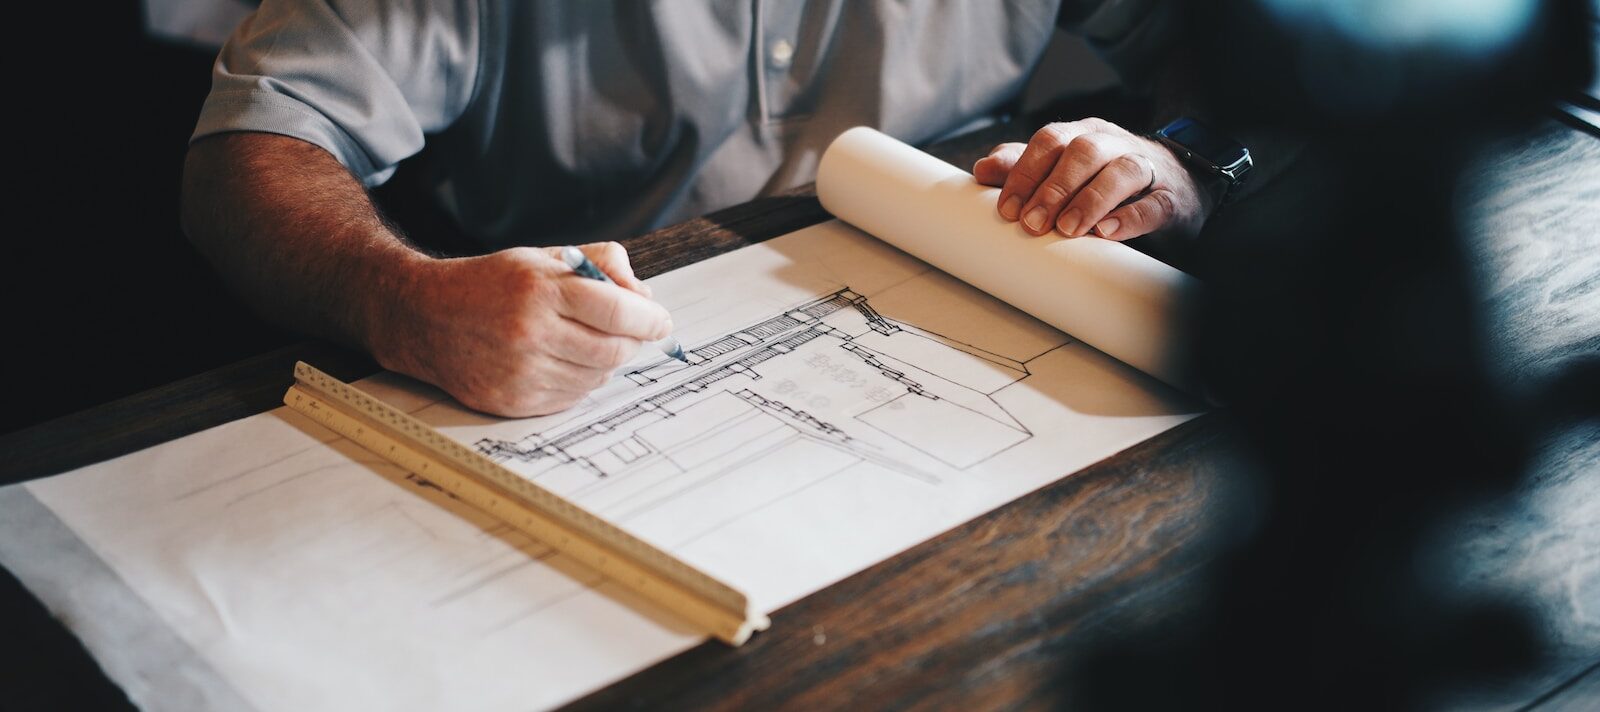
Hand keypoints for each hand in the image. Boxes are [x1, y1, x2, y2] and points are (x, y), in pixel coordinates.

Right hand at [368, 242, 671, 416]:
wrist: (426, 318)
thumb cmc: (491, 284)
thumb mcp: (543, 257)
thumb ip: (600, 263)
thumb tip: (644, 295)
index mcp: (540, 290)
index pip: (618, 311)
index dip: (649, 318)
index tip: (661, 321)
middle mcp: (531, 333)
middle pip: (614, 350)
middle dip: (632, 341)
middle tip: (631, 332)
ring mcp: (521, 372)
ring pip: (597, 377)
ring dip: (606, 362)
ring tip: (587, 342)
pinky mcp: (514, 401)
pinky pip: (572, 398)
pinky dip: (581, 381)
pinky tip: (565, 361)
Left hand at [973, 117, 1213, 240]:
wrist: (1174, 186)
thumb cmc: (1105, 178)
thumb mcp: (1063, 170)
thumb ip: (1024, 167)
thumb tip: (981, 170)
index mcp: (1083, 135)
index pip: (1050, 140)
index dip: (1025, 172)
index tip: (1007, 209)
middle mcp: (1113, 144)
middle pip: (1083, 152)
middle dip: (1053, 188)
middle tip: (1032, 223)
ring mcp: (1146, 168)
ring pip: (1121, 171)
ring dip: (1089, 200)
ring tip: (1067, 229)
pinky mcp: (1169, 198)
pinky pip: (1153, 204)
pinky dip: (1130, 217)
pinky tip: (1107, 233)